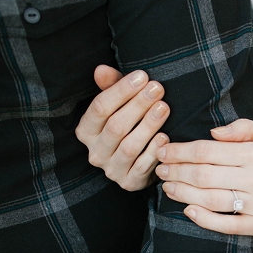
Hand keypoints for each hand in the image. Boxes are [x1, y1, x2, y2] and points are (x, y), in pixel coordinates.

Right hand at [75, 65, 170, 190]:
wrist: (139, 164)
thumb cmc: (128, 127)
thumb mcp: (118, 106)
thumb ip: (111, 87)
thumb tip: (101, 70)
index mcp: (86, 130)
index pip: (100, 107)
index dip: (121, 91)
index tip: (142, 76)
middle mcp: (95, 152)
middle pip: (116, 126)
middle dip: (138, 105)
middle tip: (157, 89)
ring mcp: (111, 170)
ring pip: (129, 146)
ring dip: (148, 126)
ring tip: (164, 108)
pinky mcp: (129, 183)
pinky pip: (142, 167)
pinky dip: (154, 151)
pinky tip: (166, 137)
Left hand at [156, 119, 252, 236]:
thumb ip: (244, 129)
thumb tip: (212, 134)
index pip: (209, 151)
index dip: (181, 150)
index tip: (164, 150)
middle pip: (205, 174)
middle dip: (176, 170)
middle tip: (160, 168)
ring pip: (211, 199)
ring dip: (183, 193)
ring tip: (168, 186)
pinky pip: (226, 225)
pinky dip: (204, 218)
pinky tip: (188, 210)